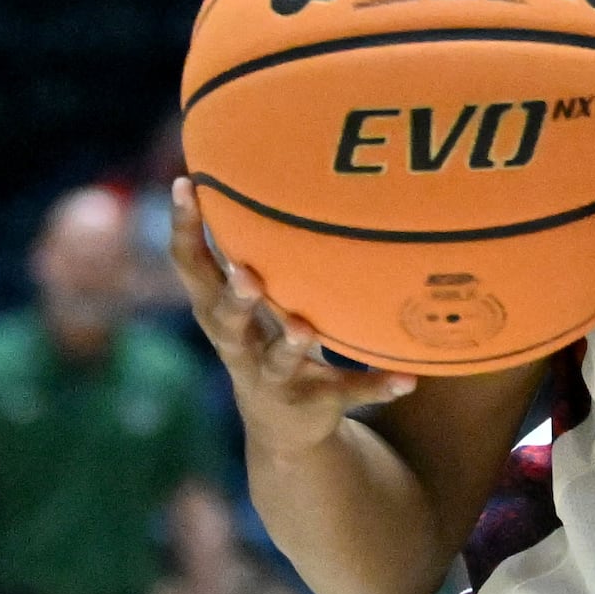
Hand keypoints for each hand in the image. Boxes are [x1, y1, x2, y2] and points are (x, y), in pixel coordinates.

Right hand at [170, 177, 420, 457]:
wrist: (283, 431)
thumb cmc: (266, 339)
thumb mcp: (251, 299)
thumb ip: (248, 247)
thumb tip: (259, 162)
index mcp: (220, 313)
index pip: (193, 267)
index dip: (186, 228)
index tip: (187, 183)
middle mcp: (240, 346)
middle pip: (224, 320)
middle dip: (233, 298)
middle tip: (245, 274)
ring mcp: (275, 379)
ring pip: (278, 362)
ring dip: (290, 344)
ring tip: (302, 328)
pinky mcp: (313, 403)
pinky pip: (348, 392)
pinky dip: (376, 385)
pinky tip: (407, 379)